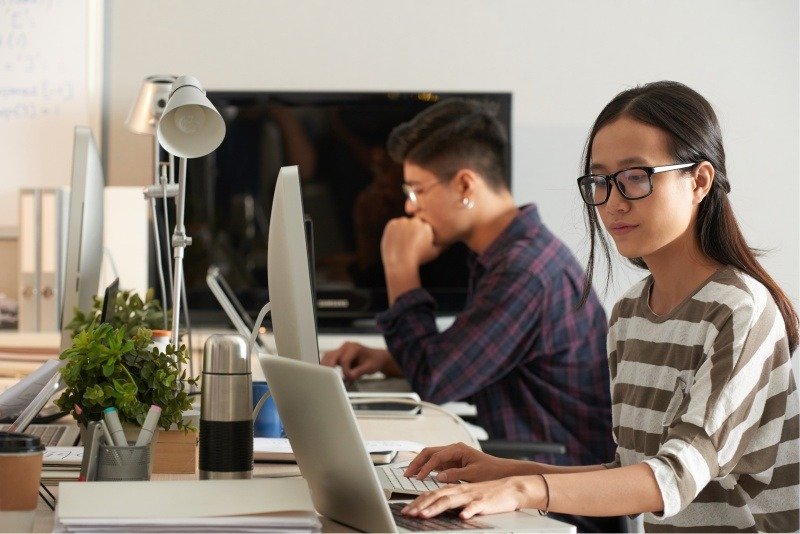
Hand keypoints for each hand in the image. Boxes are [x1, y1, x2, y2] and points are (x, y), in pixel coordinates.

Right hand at [320, 342, 400, 380]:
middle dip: (330, 368)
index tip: (349, 378)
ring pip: (328, 356)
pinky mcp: (338, 354)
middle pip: (332, 356)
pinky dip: (326, 365)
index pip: (344, 359)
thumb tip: (349, 376)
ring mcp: (341, 350)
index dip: (345, 370)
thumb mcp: (369, 367)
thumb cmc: (374, 361)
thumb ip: (359, 372)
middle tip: (330, 379)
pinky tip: (325, 373)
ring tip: (325, 377)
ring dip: (325, 366)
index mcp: (354, 347)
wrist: (376, 358)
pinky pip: (328, 358)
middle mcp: (346, 346)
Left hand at [381, 217, 443, 268]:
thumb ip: (443, 244)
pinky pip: (394, 225)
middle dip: (413, 231)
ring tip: (403, 244)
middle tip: (409, 244)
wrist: (400, 263)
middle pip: (414, 223)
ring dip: (404, 230)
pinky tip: (396, 241)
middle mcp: (415, 221)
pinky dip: (394, 231)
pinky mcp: (392, 223)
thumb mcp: (434, 253)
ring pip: (404, 223)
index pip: (424, 227)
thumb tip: (449, 239)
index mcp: (427, 227)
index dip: (421, 236)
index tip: (417, 245)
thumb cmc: (419, 259)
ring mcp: (403, 221)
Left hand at [401, 477, 531, 519]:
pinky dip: (468, 511)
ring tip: (424, 515)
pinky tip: (463, 516)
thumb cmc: (488, 492)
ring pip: (451, 500)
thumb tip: (433, 503)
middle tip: (407, 514)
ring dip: (436, 507)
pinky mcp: (485, 502)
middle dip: (420, 505)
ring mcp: (472, 495)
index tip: (406, 510)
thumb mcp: (466, 493)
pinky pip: (476, 506)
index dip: (417, 501)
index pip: (432, 494)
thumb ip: (451, 497)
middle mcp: (460, 490)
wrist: (511, 488)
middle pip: (436, 496)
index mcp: (455, 488)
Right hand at [404, 442, 512, 482]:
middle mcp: (453, 449)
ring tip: (410, 474)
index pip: (436, 456)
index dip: (425, 467)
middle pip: (429, 452)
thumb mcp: (473, 474)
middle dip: (417, 462)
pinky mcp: (452, 463)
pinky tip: (421, 476)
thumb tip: (438, 476)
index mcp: (458, 449)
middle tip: (407, 473)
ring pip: (430, 457)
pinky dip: (427, 469)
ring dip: (420, 464)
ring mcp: (452, 456)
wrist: (502, 472)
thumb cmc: (491, 471)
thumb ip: (454, 474)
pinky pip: (436, 464)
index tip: (418, 477)